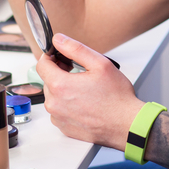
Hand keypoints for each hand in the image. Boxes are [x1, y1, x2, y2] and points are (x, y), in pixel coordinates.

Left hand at [38, 33, 142, 149]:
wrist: (127, 124)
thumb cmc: (117, 97)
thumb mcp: (100, 64)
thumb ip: (75, 49)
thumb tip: (58, 40)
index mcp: (60, 86)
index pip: (41, 65)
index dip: (50, 56)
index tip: (61, 56)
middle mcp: (54, 104)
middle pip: (48, 80)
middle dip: (60, 73)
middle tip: (79, 72)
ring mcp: (58, 118)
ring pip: (53, 96)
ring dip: (64, 90)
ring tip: (85, 90)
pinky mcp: (64, 128)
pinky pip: (60, 111)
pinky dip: (68, 105)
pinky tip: (85, 103)